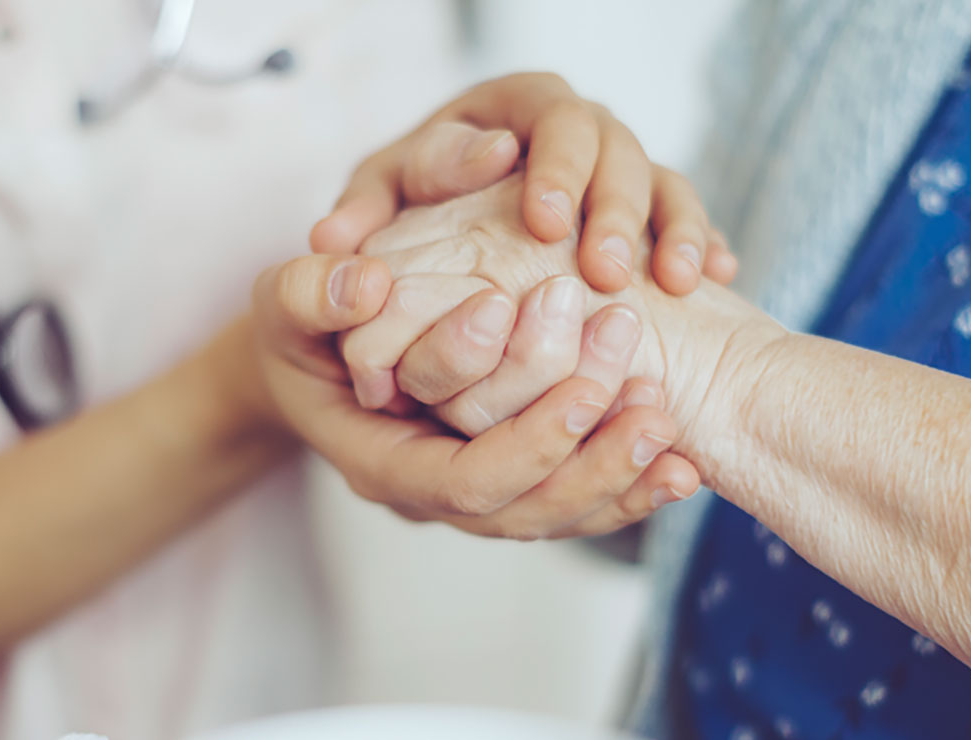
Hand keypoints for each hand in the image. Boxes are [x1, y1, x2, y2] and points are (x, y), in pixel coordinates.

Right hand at [248, 253, 700, 539]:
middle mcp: (433, 494)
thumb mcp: (288, 300)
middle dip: (589, 456)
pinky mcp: (514, 479)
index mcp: (380, 461)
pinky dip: (631, 485)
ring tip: (673, 423)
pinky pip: (577, 502)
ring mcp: (477, 495)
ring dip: (621, 475)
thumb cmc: (303, 328)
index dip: (527, 437)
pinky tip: (683, 459)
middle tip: (647, 393)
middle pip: (524, 509)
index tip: (581, 376)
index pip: (464, 479)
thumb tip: (368, 285)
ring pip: (558, 516)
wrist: (320, 359)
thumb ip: (316, 293)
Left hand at [309, 72, 737, 295]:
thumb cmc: (415, 203)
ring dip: (670, 229)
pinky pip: (690, 217)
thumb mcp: (382, 199)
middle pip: (615, 147)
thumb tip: (334, 236)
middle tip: (602, 271)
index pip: (547, 118)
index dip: (553, 168)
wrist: (450, 229)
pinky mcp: (652, 210)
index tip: (544, 225)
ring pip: (662, 179)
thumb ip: (361, 212)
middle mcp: (577, 127)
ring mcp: (621, 166)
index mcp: (514, 107)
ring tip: (672, 284)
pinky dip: (703, 243)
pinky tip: (718, 276)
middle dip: (612, 208)